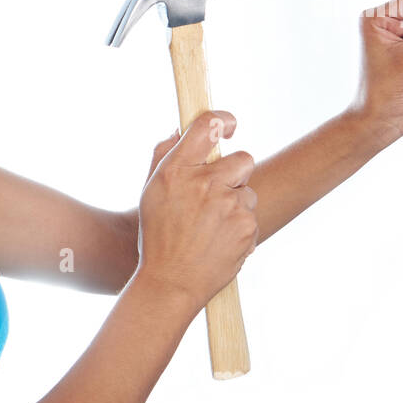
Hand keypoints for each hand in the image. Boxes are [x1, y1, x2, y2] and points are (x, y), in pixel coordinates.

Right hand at [135, 111, 258, 312]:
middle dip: (235, 173)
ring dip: (235, 203)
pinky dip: (239, 227)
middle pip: (243, 158)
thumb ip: (164, 154)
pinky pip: (251, 216)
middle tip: (217, 193)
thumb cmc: (158, 235)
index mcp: (176, 170)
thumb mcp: (151, 192)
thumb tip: (180, 128)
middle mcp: (203, 183)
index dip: (223, 120)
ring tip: (211, 226)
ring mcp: (228, 205)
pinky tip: (219, 240)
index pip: (207, 126)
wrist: (171, 282)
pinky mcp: (246, 226)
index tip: (230, 126)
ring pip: (248, 191)